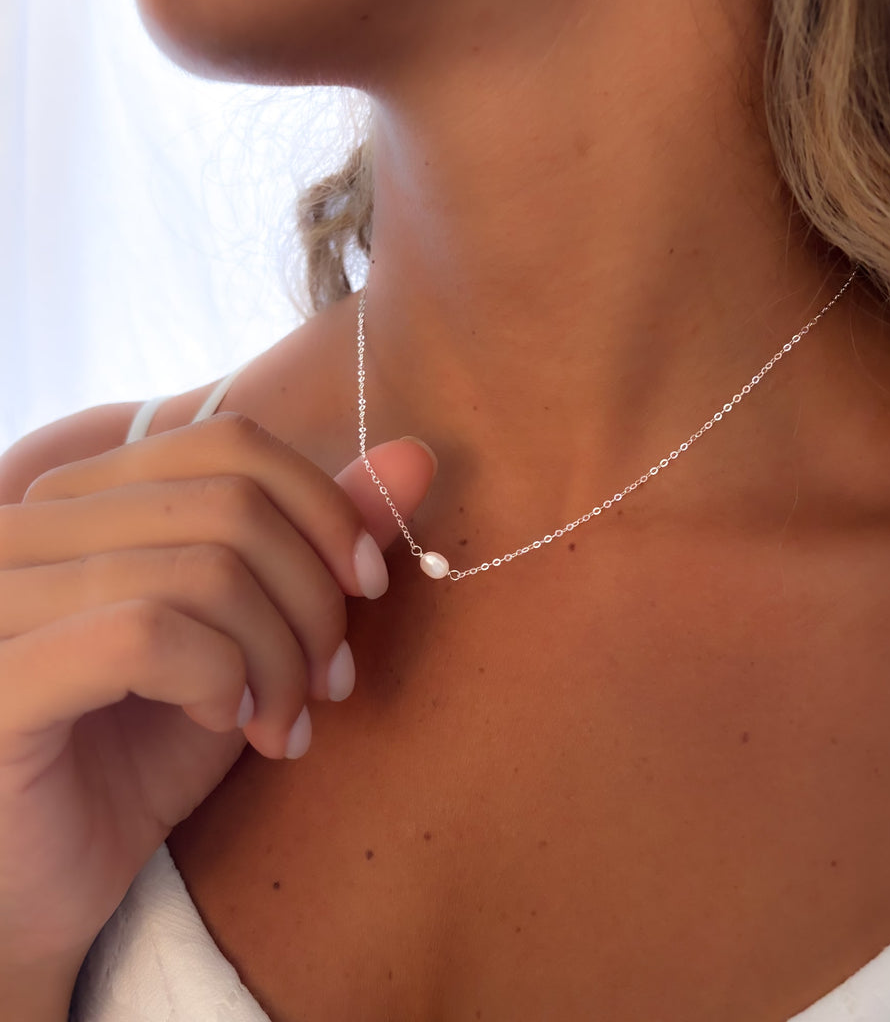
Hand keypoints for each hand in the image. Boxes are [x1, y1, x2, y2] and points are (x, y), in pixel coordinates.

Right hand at [0, 413, 433, 976]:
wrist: (46, 884)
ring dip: (279, 657)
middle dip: (313, 599)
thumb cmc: (142, 751)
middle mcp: (25, 526)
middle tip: (331, 683)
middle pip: (232, 502)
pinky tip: (225, 725)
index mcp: (81, 498)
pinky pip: (148, 634)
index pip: (230, 443)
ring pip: (206, 570)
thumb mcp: (249, 636)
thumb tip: (414, 457)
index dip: (326, 510)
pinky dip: (221, 680)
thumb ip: (319, 541)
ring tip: (286, 724)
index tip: (368, 589)